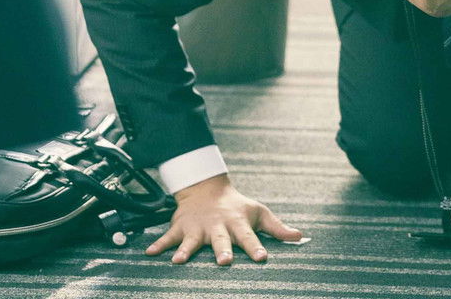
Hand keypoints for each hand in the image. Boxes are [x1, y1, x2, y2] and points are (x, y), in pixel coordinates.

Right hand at [145, 173, 302, 264]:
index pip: (249, 236)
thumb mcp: (259, 213)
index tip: (262, 258)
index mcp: (237, 223)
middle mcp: (217, 226)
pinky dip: (158, 245)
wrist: (207, 189)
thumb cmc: (237, 206)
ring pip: (191, 241)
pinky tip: (150, 254)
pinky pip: (167, 237)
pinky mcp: (181, 228)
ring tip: (178, 260)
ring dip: (185, 250)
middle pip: (220, 240)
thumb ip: (278, 228)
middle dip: (222, 250)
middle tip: (224, 262)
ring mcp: (197, 228)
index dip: (256, 247)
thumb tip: (300, 237)